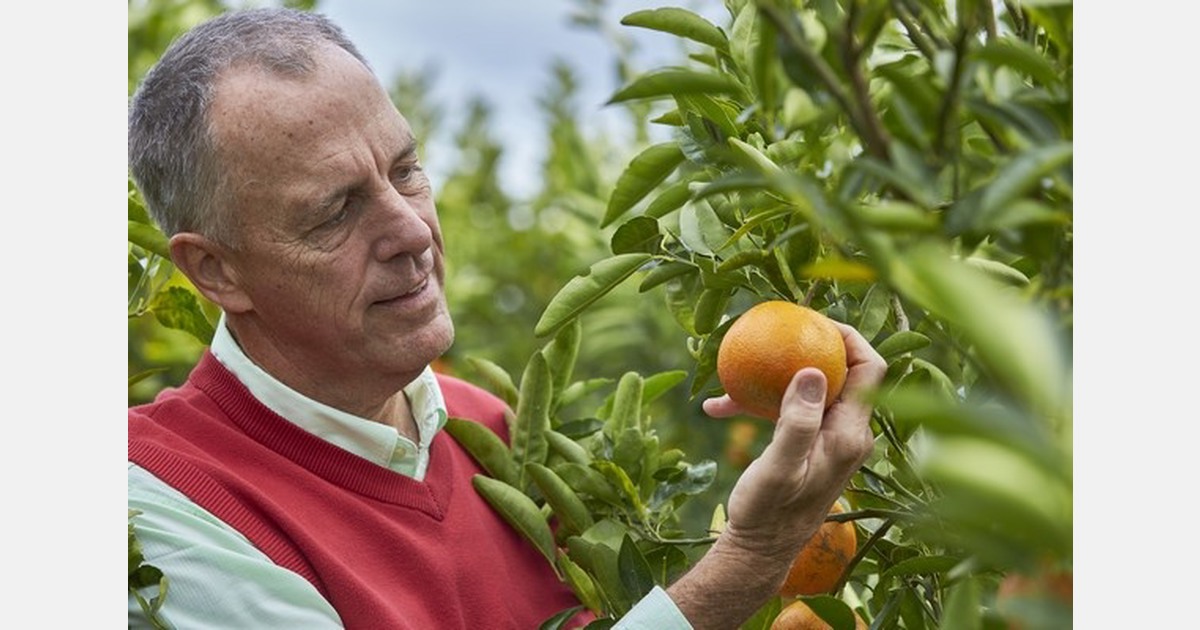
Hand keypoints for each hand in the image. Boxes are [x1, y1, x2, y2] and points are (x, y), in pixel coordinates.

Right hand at [666, 322, 884, 628]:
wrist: (759, 551)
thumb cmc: (768, 513)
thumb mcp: (780, 468)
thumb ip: (797, 421)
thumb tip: (813, 369)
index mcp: (850, 434)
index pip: (869, 368)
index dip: (849, 336)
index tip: (812, 320)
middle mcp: (848, 434)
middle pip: (842, 371)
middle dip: (810, 346)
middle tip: (776, 330)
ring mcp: (830, 440)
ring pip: (810, 390)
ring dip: (776, 376)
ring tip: (735, 366)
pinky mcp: (809, 447)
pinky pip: (790, 410)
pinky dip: (760, 403)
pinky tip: (718, 406)